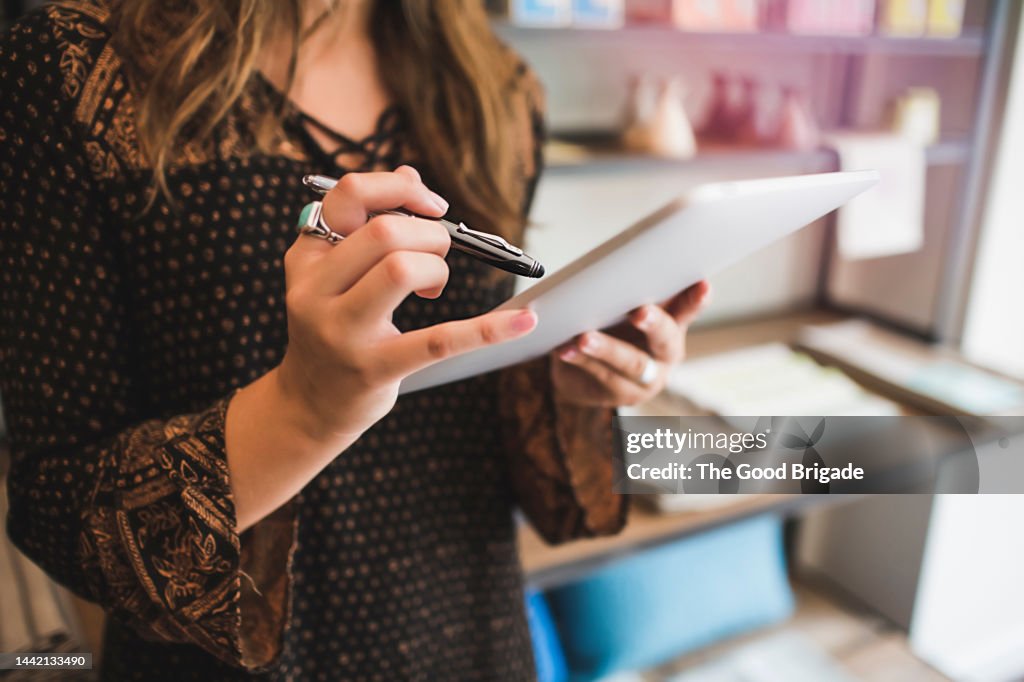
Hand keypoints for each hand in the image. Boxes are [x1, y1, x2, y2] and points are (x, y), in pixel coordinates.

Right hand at [277, 165, 536, 441]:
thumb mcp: (336, 273)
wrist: (310, 403)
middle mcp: (315, 290)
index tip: (433, 206)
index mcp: (308, 257)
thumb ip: (367, 223)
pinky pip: (439, 339)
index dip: (401, 189)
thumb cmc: (335, 327)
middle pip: (384, 231)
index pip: (349, 195)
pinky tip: (524, 321)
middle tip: (437, 256)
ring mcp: (342, 331)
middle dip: (430, 234)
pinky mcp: (373, 368)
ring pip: (401, 268)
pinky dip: (489, 328)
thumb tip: (409, 173)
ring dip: (438, 267)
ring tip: (434, 286)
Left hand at [551, 280, 709, 406]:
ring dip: (606, 348)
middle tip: (639, 311)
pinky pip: (599, 375)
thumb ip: (632, 289)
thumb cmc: (609, 328)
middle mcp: (664, 356)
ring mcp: (644, 380)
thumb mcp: (622, 308)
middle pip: (664, 340)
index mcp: (672, 327)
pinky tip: (563, 349)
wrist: (581, 372)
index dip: (697, 299)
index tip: (702, 284)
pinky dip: (580, 360)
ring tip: (584, 337)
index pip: (688, 310)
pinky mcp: (618, 394)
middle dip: (653, 324)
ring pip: (629, 363)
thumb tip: (624, 256)